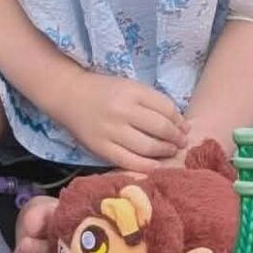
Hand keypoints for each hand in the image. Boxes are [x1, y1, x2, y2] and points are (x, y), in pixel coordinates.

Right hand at [52, 70, 189, 171]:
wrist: (69, 95)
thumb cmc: (103, 90)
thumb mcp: (129, 86)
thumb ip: (153, 101)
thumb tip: (181, 123)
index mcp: (132, 91)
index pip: (166, 108)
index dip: (179, 120)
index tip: (184, 127)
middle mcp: (122, 110)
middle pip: (160, 128)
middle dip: (176, 137)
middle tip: (182, 142)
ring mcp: (111, 130)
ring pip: (148, 146)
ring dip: (165, 151)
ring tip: (170, 151)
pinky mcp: (101, 147)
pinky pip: (129, 161)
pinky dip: (146, 166)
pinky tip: (155, 165)